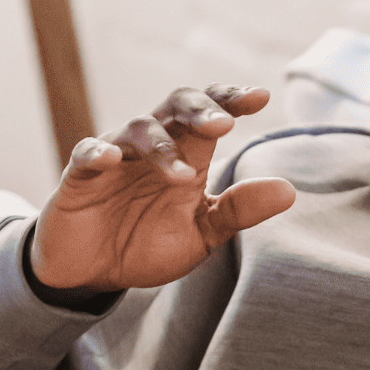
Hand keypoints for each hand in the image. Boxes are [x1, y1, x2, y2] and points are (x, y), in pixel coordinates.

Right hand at [31, 84, 295, 292]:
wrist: (95, 273)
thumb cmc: (148, 243)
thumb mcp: (202, 233)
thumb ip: (239, 211)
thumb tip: (289, 190)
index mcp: (187, 154)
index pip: (210, 114)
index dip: (232, 100)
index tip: (261, 97)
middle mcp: (153, 146)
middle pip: (176, 105)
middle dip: (201, 110)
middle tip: (223, 125)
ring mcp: (116, 158)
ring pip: (138, 128)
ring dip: (163, 147)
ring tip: (183, 176)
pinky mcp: (80, 177)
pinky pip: (88, 154)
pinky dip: (100, 153)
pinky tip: (113, 160)